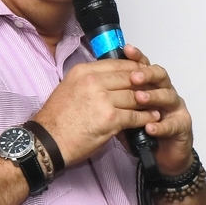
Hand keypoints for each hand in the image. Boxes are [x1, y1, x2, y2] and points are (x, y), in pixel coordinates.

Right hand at [29, 46, 180, 167]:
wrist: (48, 141)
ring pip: (134, 96)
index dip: (134, 68)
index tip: (144, 73)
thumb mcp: (68, 88)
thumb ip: (89, 81)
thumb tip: (108, 80)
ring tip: (157, 103)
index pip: (117, 64)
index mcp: (83, 71)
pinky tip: (152, 118)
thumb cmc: (56, 119)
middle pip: (129, 78)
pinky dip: (146, 117)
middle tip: (155, 88)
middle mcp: (93, 81)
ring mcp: (103, 100)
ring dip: (148, 101)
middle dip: (144, 84)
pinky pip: (135, 116)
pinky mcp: (110, 119)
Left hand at [122, 44, 194, 175]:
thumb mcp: (123, 112)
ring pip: (168, 95)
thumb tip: (95, 86)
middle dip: (146, 74)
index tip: (126, 49)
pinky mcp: (182, 125)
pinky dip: (161, 126)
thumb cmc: (141, 130)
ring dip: (153, 96)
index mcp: (151, 84)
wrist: (162, 154)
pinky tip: (150, 127)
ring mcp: (175, 107)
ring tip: (140, 98)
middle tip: (134, 77)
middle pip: (159, 75)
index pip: (144, 65)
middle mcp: (165, 91)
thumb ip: (114, 99)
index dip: (136, 57)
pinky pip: (173, 124)